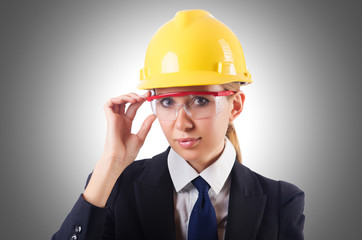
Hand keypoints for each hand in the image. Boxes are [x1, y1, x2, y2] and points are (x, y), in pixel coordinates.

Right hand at [83, 91, 155, 206]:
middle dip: (134, 96)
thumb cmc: (127, 153)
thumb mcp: (141, 137)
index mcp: (127, 123)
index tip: (149, 96)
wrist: (119, 159)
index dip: (140, 100)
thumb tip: (153, 116)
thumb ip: (146, 125)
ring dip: (126, 96)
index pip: (133, 107)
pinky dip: (117, 99)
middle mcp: (120, 119)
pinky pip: (109, 104)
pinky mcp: (110, 119)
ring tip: (136, 98)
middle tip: (144, 96)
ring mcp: (114, 119)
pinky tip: (127, 100)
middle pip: (125, 102)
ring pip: (117, 101)